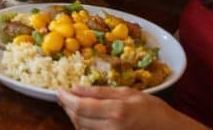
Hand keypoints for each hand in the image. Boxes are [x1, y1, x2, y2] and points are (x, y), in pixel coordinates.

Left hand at [57, 86, 198, 129]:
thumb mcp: (128, 93)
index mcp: (116, 111)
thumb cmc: (153, 109)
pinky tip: (85, 117)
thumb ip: (100, 92)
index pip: (80, 106)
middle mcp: (112, 128)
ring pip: (81, 129)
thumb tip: (76, 87)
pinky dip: (83, 126)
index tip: (58, 90)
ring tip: (74, 104)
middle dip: (67, 106)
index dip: (65, 98)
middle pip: (77, 119)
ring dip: (73, 117)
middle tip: (63, 95)